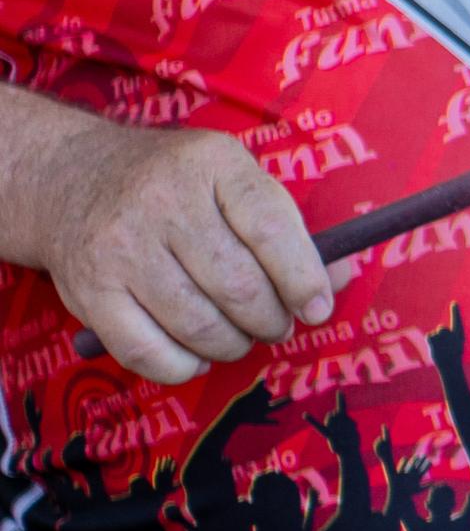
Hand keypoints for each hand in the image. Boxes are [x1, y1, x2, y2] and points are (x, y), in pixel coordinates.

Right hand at [44, 119, 333, 384]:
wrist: (67, 182)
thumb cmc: (174, 188)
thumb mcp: (232, 180)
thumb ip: (287, 228)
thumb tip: (340, 278)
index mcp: (211, 165)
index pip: (272, 229)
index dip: (304, 279)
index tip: (317, 308)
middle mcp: (161, 202)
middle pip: (240, 287)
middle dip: (271, 320)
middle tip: (274, 324)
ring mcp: (119, 248)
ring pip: (200, 326)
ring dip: (233, 345)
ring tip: (237, 334)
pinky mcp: (89, 292)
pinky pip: (148, 353)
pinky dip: (184, 366)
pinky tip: (194, 353)